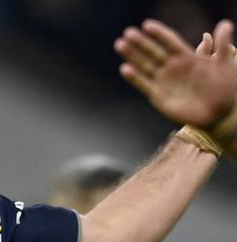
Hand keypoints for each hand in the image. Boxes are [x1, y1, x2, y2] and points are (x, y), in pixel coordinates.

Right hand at [115, 19, 236, 127]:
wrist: (217, 114)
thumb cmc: (224, 89)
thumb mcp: (226, 65)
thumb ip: (224, 45)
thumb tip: (226, 24)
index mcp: (186, 57)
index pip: (169, 41)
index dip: (158, 33)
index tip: (146, 24)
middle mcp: (171, 67)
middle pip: (152, 51)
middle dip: (140, 41)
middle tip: (128, 32)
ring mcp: (163, 80)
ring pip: (144, 65)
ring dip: (132, 55)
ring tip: (119, 44)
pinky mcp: (157, 95)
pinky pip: (143, 84)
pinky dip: (134, 77)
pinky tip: (125, 69)